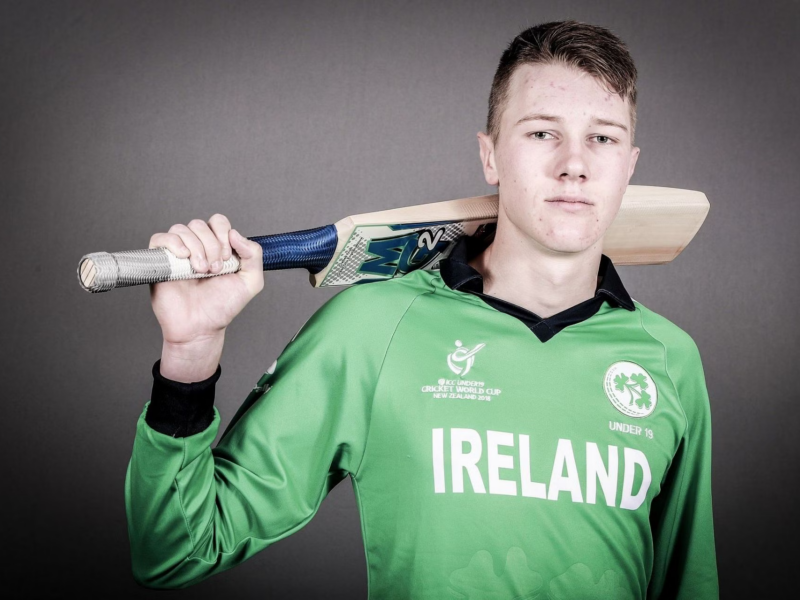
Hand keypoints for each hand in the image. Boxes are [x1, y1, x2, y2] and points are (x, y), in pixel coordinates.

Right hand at [148, 214, 263, 380]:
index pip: (218, 222)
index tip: (226, 259)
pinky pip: (161, 238)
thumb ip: (254, 255)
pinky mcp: (160, 261)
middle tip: (214, 269)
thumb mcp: (250, 282)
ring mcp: (177, 253)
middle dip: (211, 245)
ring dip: (195, 248)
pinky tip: (184, 258)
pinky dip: (174, 243)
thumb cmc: (222, 306)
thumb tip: (235, 233)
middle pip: (200, 224)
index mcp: (216, 247)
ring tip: (200, 271)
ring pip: (182, 229)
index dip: (223, 234)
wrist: (201, 327)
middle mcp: (197, 247)